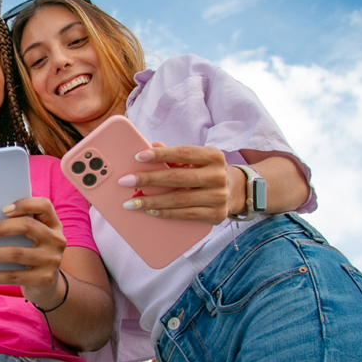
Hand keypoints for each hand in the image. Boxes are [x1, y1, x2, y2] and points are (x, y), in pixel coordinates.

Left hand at [0, 196, 67, 307]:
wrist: (47, 286)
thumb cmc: (31, 254)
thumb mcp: (31, 239)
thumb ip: (17, 227)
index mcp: (53, 224)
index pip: (44, 206)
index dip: (24, 204)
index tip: (3, 209)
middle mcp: (56, 240)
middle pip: (28, 226)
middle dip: (0, 228)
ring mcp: (52, 260)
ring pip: (16, 253)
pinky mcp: (43, 279)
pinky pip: (13, 276)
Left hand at [116, 144, 241, 223]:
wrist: (236, 191)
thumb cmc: (206, 171)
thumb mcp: (196, 159)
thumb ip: (174, 154)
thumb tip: (151, 147)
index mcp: (213, 156)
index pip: (183, 153)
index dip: (160, 155)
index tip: (137, 156)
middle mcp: (218, 176)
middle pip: (177, 178)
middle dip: (148, 179)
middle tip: (125, 182)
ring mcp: (218, 197)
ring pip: (179, 199)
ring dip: (151, 202)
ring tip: (130, 203)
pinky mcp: (216, 215)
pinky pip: (186, 215)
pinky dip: (165, 213)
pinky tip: (149, 212)